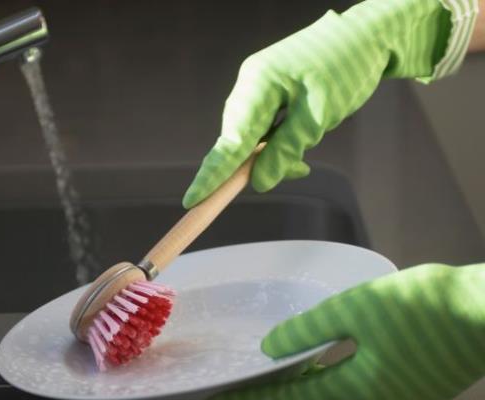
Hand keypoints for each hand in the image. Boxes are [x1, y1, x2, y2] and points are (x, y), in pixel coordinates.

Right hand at [183, 0, 451, 207]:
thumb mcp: (319, 115)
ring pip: (253, 137)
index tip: (193, 201)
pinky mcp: (270, 91)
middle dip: (257, 165)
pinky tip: (300, 146)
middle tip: (298, 170)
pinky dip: (279, 143)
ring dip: (274, 154)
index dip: (212, 175)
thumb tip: (260, 182)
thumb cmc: (347, 67)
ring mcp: (258, 87)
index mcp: (258, 84)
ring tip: (304, 160)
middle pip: (239, 140)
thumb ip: (286, 150)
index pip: (231, 140)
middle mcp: (251, 85)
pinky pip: (264, 127)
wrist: (367, 36)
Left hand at [201, 264, 484, 399]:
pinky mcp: (405, 397)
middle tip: (231, 394)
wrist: (482, 312)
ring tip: (262, 384)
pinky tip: (312, 374)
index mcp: (356, 390)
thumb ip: (308, 331)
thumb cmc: (418, 305)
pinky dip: (323, 390)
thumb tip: (269, 350)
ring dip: (294, 397)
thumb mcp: (356, 308)